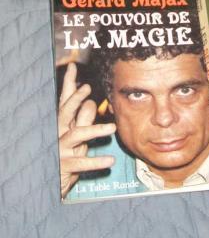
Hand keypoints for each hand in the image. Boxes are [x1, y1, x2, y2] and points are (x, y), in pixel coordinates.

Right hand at [58, 63, 115, 198]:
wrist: (55, 183)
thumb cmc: (69, 155)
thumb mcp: (77, 135)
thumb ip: (82, 118)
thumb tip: (91, 102)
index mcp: (63, 124)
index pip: (65, 100)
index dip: (69, 83)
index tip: (73, 66)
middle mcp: (59, 134)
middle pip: (65, 112)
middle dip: (75, 98)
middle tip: (87, 87)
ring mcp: (60, 149)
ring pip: (76, 135)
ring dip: (94, 130)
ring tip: (112, 128)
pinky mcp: (64, 166)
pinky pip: (81, 163)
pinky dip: (96, 162)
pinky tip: (110, 161)